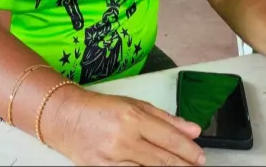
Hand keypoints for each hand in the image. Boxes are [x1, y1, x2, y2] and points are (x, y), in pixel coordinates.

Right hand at [53, 90, 205, 165]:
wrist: (65, 117)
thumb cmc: (99, 108)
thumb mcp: (134, 104)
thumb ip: (165, 118)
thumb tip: (191, 129)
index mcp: (132, 117)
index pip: (169, 138)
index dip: (189, 150)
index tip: (200, 156)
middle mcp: (123, 138)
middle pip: (162, 159)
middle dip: (184, 165)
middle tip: (196, 166)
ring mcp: (112, 157)